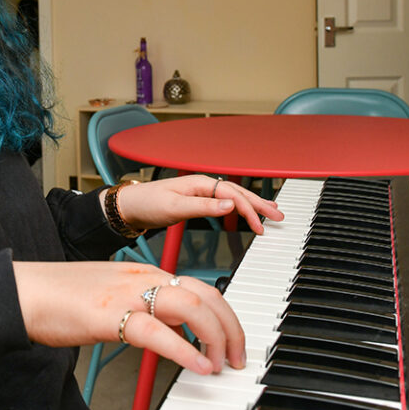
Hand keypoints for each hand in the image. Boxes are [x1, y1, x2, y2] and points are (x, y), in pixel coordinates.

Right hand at [12, 260, 245, 374]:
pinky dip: (184, 351)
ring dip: (215, 337)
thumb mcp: (117, 296)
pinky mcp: (110, 316)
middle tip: (237, 357)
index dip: (226, 316)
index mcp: (146, 274)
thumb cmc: (67, 296)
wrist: (30, 290)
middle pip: (206, 294)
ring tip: (221, 364)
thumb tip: (175, 334)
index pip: (202, 287)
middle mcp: (144, 279)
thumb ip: (147, 309)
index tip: (233, 342)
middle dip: (231, 327)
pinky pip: (156, 332)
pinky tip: (197, 367)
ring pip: (190, 307)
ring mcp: (128, 294)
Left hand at [105, 174, 283, 233]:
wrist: (129, 206)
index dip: (249, 210)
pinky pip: (224, 203)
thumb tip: (230, 206)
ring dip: (252, 205)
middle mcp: (202, 185)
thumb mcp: (175, 208)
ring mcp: (200, 193)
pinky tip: (246, 212)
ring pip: (233, 197)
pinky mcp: (196, 201)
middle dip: (259, 204)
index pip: (232, 196)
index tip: (261, 226)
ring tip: (271, 212)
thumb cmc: (147, 204)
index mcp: (200, 183)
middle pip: (237, 194)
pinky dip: (239, 208)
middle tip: (279, 216)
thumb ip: (203, 207)